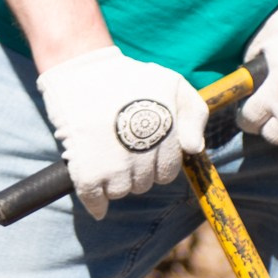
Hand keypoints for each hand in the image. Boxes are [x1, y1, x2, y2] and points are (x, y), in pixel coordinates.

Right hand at [36, 48, 207, 219]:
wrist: (84, 71)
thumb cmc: (129, 77)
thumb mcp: (173, 84)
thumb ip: (194, 114)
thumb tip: (194, 148)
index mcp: (167, 136)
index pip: (167, 173)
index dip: (156, 164)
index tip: (143, 150)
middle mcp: (145, 154)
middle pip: (145, 184)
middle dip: (137, 171)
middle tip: (122, 151)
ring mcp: (116, 165)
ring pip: (121, 192)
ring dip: (115, 182)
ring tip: (106, 160)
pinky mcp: (89, 171)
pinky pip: (95, 200)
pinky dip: (96, 204)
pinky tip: (98, 206)